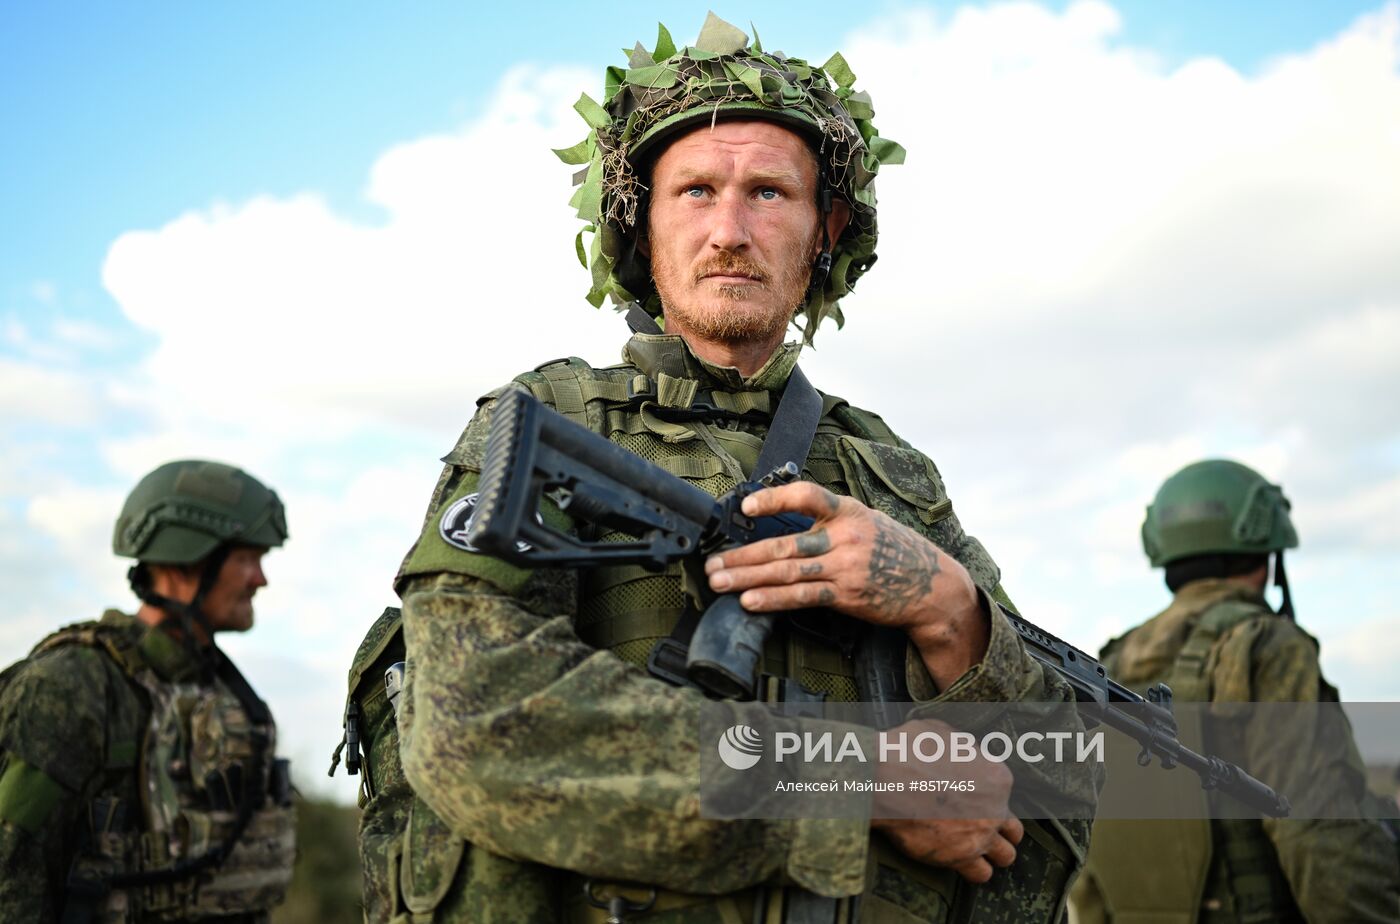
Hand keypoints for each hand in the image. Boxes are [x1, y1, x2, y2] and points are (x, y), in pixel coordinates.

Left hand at [704, 481, 987, 687]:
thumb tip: (782, 521)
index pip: (807, 495)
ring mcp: (845, 568)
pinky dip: (773, 599)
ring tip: (719, 581)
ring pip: (787, 572)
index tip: (746, 507)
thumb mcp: (867, 521)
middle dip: (743, 555)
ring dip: (747, 578)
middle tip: (711, 563)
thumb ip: (830, 520)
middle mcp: (845, 537)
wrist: (932, 586)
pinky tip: (750, 601)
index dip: (775, 498)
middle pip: (784, 544)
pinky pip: (802, 597)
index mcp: (848, 511)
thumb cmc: (894, 550)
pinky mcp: (847, 596)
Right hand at [871, 719, 1021, 882]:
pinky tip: (961, 861)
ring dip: (993, 852)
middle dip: (1001, 827)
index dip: (986, 791)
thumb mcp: (940, 732)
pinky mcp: (960, 857)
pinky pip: (981, 874)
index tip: (969, 791)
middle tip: (981, 824)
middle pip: (1014, 829)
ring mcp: (980, 836)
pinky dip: (974, 870)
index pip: (1003, 790)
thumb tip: (962, 750)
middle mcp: (996, 810)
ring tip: (975, 847)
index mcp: (997, 777)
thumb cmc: (909, 752)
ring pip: (1006, 856)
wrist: (885, 780)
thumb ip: (961, 745)